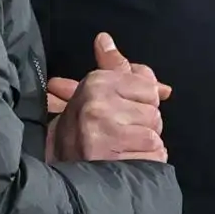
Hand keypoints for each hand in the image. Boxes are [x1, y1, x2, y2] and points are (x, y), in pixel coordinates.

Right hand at [46, 33, 171, 162]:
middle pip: (154, 112)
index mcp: (96, 84)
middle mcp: (99, 104)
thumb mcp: (91, 94)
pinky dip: (146, 162)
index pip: (149, 87)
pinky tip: (126, 162)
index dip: (142, 102)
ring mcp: (107, 133)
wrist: (60, 174)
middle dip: (142, 125)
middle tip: (119, 134)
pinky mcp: (115, 160)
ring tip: (120, 149)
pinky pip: (154, 156)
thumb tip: (104, 39)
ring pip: (154, 135)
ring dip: (143, 146)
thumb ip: (112, 67)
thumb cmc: (80, 132)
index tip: (125, 111)